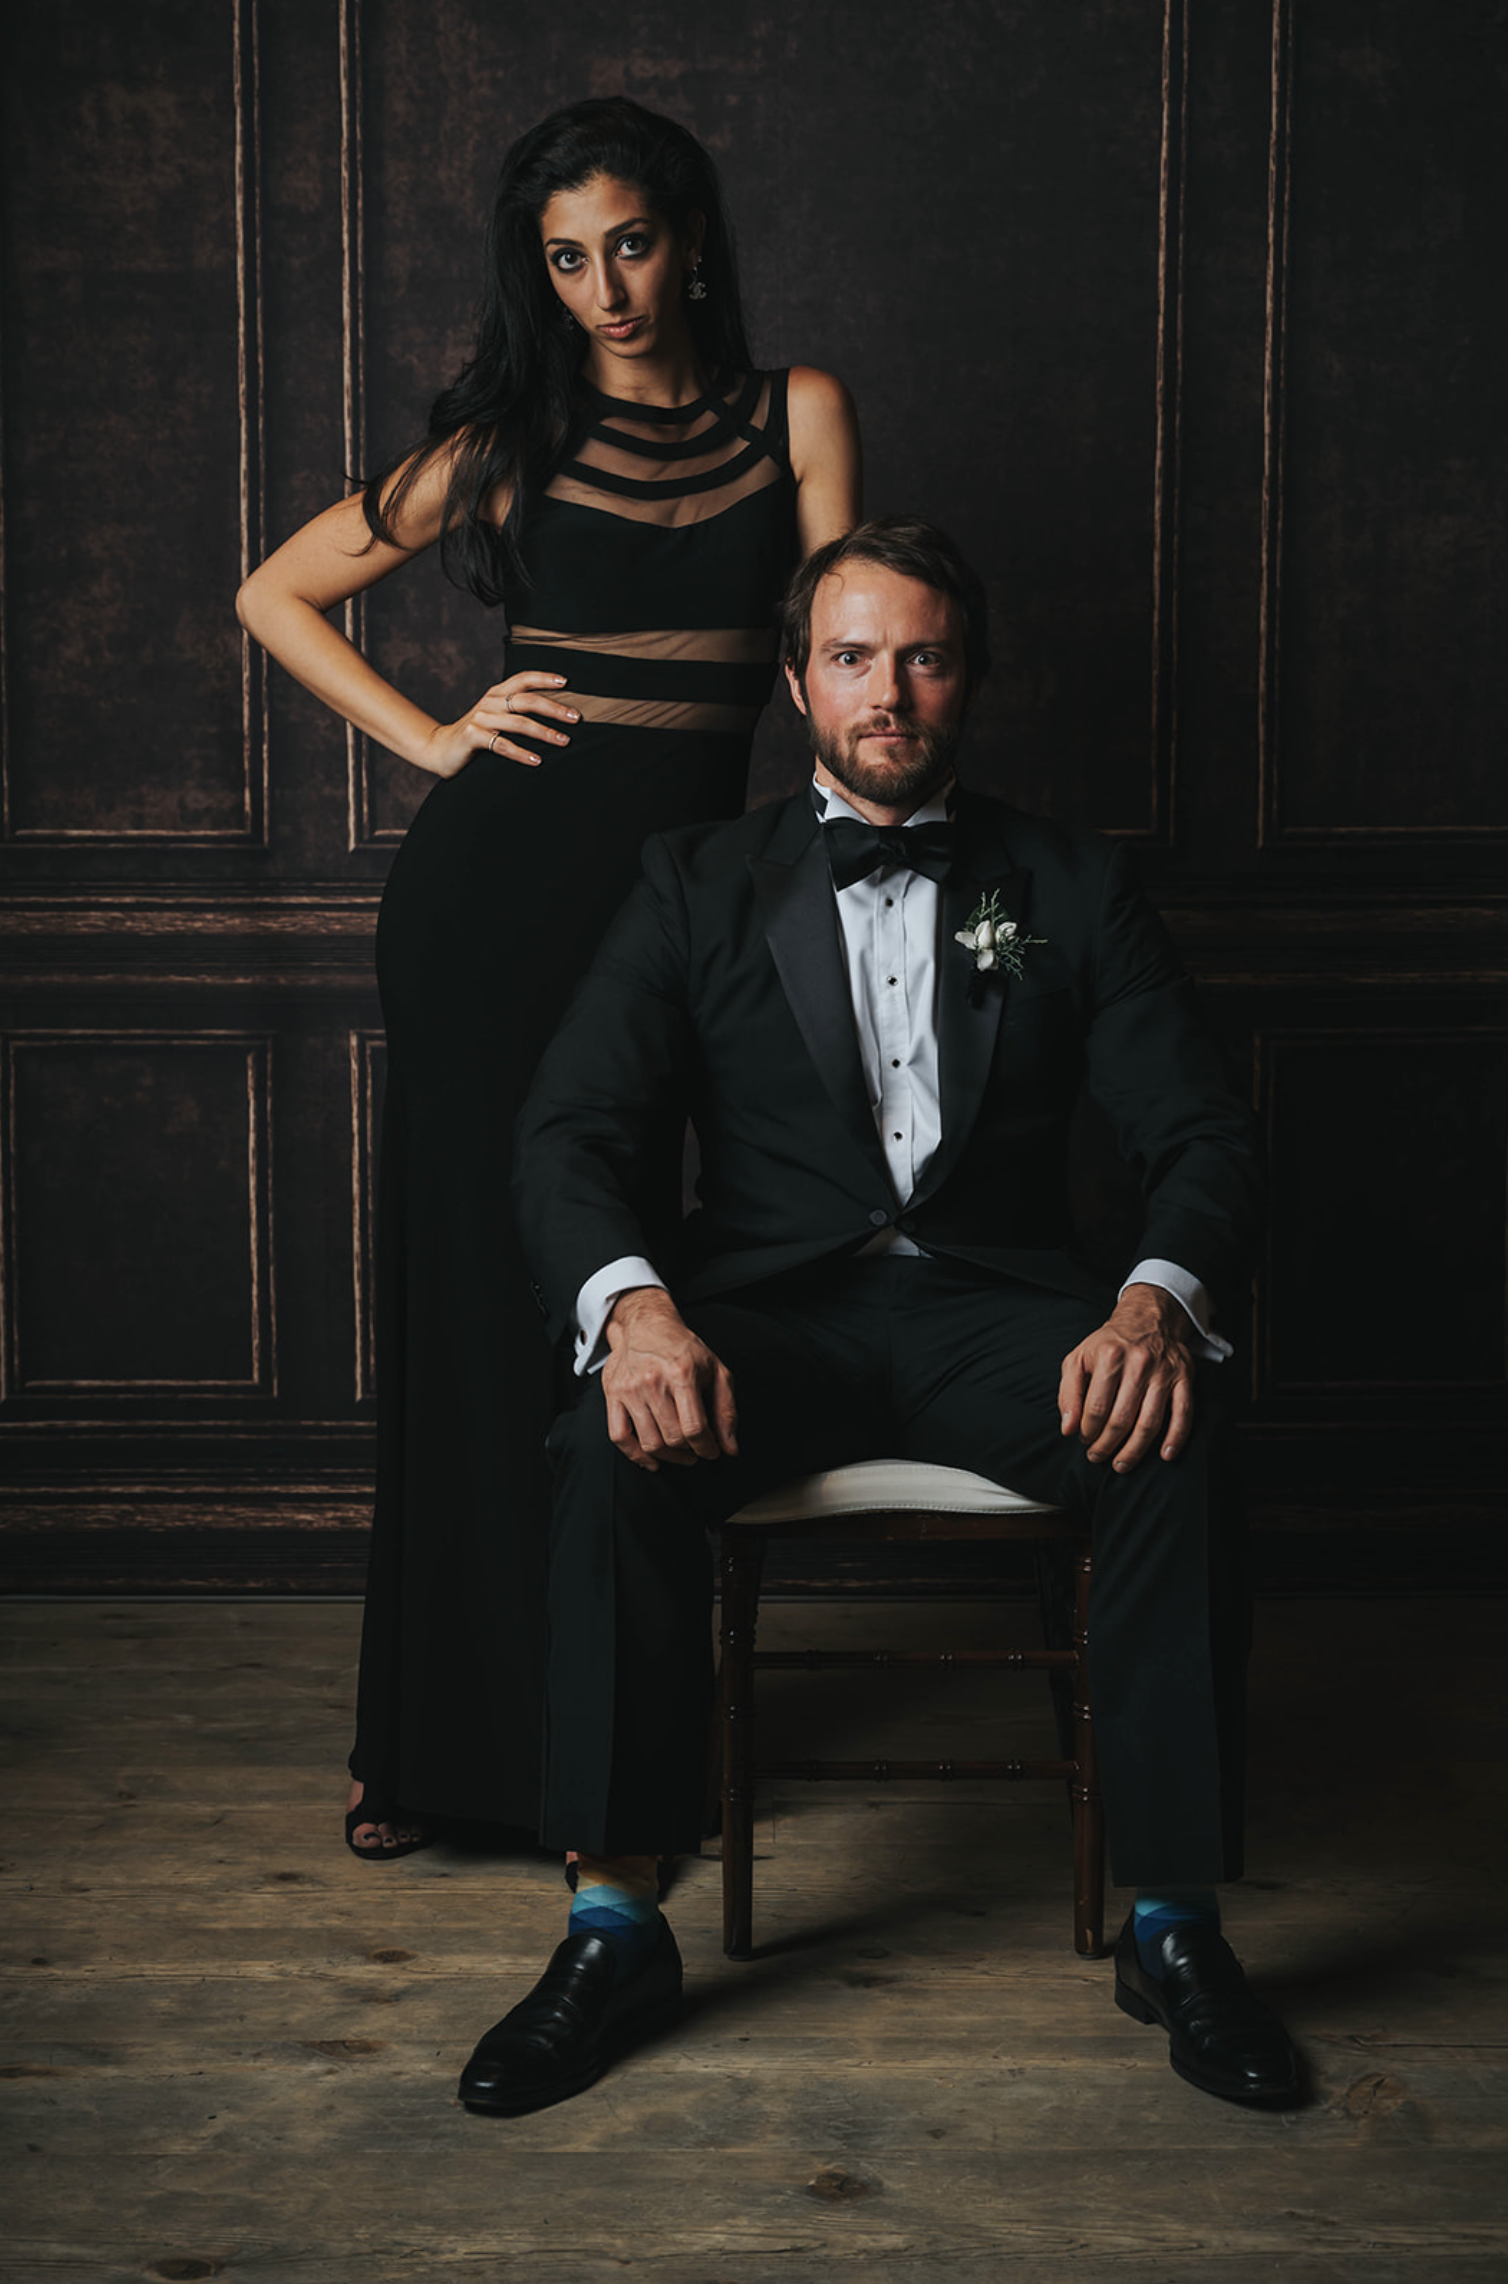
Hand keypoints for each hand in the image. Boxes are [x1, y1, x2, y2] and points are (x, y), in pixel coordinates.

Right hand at [420, 672, 579, 777]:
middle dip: (554, 708)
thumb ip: (515, 712)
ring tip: (564, 741)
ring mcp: (480, 718)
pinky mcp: (472, 736)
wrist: (439, 749)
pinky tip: (537, 761)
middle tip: (576, 718)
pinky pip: (501, 745)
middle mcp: (489, 702)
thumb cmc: (475, 735)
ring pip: (518, 723)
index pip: (523, 679)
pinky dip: (521, 753)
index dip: (544, 678)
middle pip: (526, 700)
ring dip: (544, 732)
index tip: (567, 681)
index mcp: (496, 693)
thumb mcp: (495, 718)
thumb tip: (553, 714)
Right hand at [601, 1289, 738, 1472]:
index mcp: (682, 1374)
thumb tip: (730, 1447)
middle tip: (696, 1449)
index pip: (694, 1428)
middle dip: (690, 1452)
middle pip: (673, 1438)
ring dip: (669, 1456)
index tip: (711, 1450)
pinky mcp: (613, 1395)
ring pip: (649, 1442)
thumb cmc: (683, 1349)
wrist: (646, 1326)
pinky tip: (652, 1460)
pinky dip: (636, 1456)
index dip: (707, 1448)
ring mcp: (630, 1390)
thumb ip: (726, 1410)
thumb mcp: (716, 1371)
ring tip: (680, 1452)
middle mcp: (653, 1382)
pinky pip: (619, 1437)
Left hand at [1057, 1284, 1195, 1472]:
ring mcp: (1163, 1372)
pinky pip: (1183, 1413)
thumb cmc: (1108, 1344)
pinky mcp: (1183, 1378)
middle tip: (1098, 1456)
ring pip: (1150, 1422)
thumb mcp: (1078, 1359)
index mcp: (1109, 1356)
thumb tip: (1068, 1428)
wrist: (1147, 1318)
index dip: (1087, 1431)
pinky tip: (1165, 1455)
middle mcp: (1138, 1363)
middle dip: (1107, 1445)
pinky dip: (1176, 1438)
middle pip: (1121, 1419)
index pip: (1096, 1407)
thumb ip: (1068, 1393)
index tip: (1084, 1440)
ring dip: (1135, 1450)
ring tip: (1121, 1464)